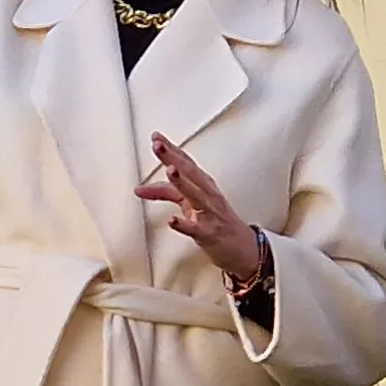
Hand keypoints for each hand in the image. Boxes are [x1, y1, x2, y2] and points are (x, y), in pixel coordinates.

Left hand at [135, 134, 271, 285]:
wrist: (245, 249)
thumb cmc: (216, 222)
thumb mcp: (190, 203)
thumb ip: (166, 193)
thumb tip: (140, 188)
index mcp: (204, 185)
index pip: (186, 162)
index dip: (172, 149)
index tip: (156, 136)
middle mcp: (208, 195)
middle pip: (190, 173)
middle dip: (174, 158)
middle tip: (158, 145)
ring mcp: (210, 214)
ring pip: (195, 195)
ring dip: (182, 182)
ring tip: (170, 170)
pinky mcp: (210, 234)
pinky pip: (196, 229)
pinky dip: (184, 224)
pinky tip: (172, 220)